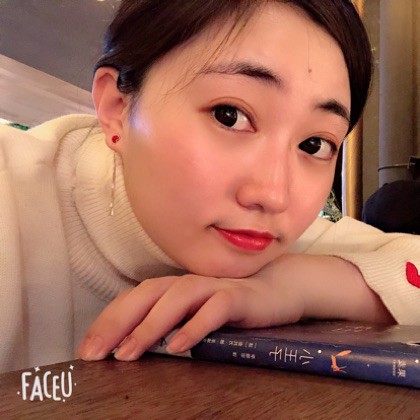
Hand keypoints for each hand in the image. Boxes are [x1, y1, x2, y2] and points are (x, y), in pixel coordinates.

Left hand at [77, 268, 304, 361]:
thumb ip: (172, 321)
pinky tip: (177, 347)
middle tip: (95, 353)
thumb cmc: (233, 304)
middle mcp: (191, 283)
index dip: (109, 319)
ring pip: (177, 298)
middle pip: (148, 294)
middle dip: (118, 321)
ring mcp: (215, 287)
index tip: (88, 348)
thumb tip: (134, 346)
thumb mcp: (197, 312)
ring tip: (129, 353)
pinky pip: (215, 309)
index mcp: (176, 287)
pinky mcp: (239, 297)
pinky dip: (195, 326)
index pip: (136, 298)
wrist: (279, 287)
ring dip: (151, 325)